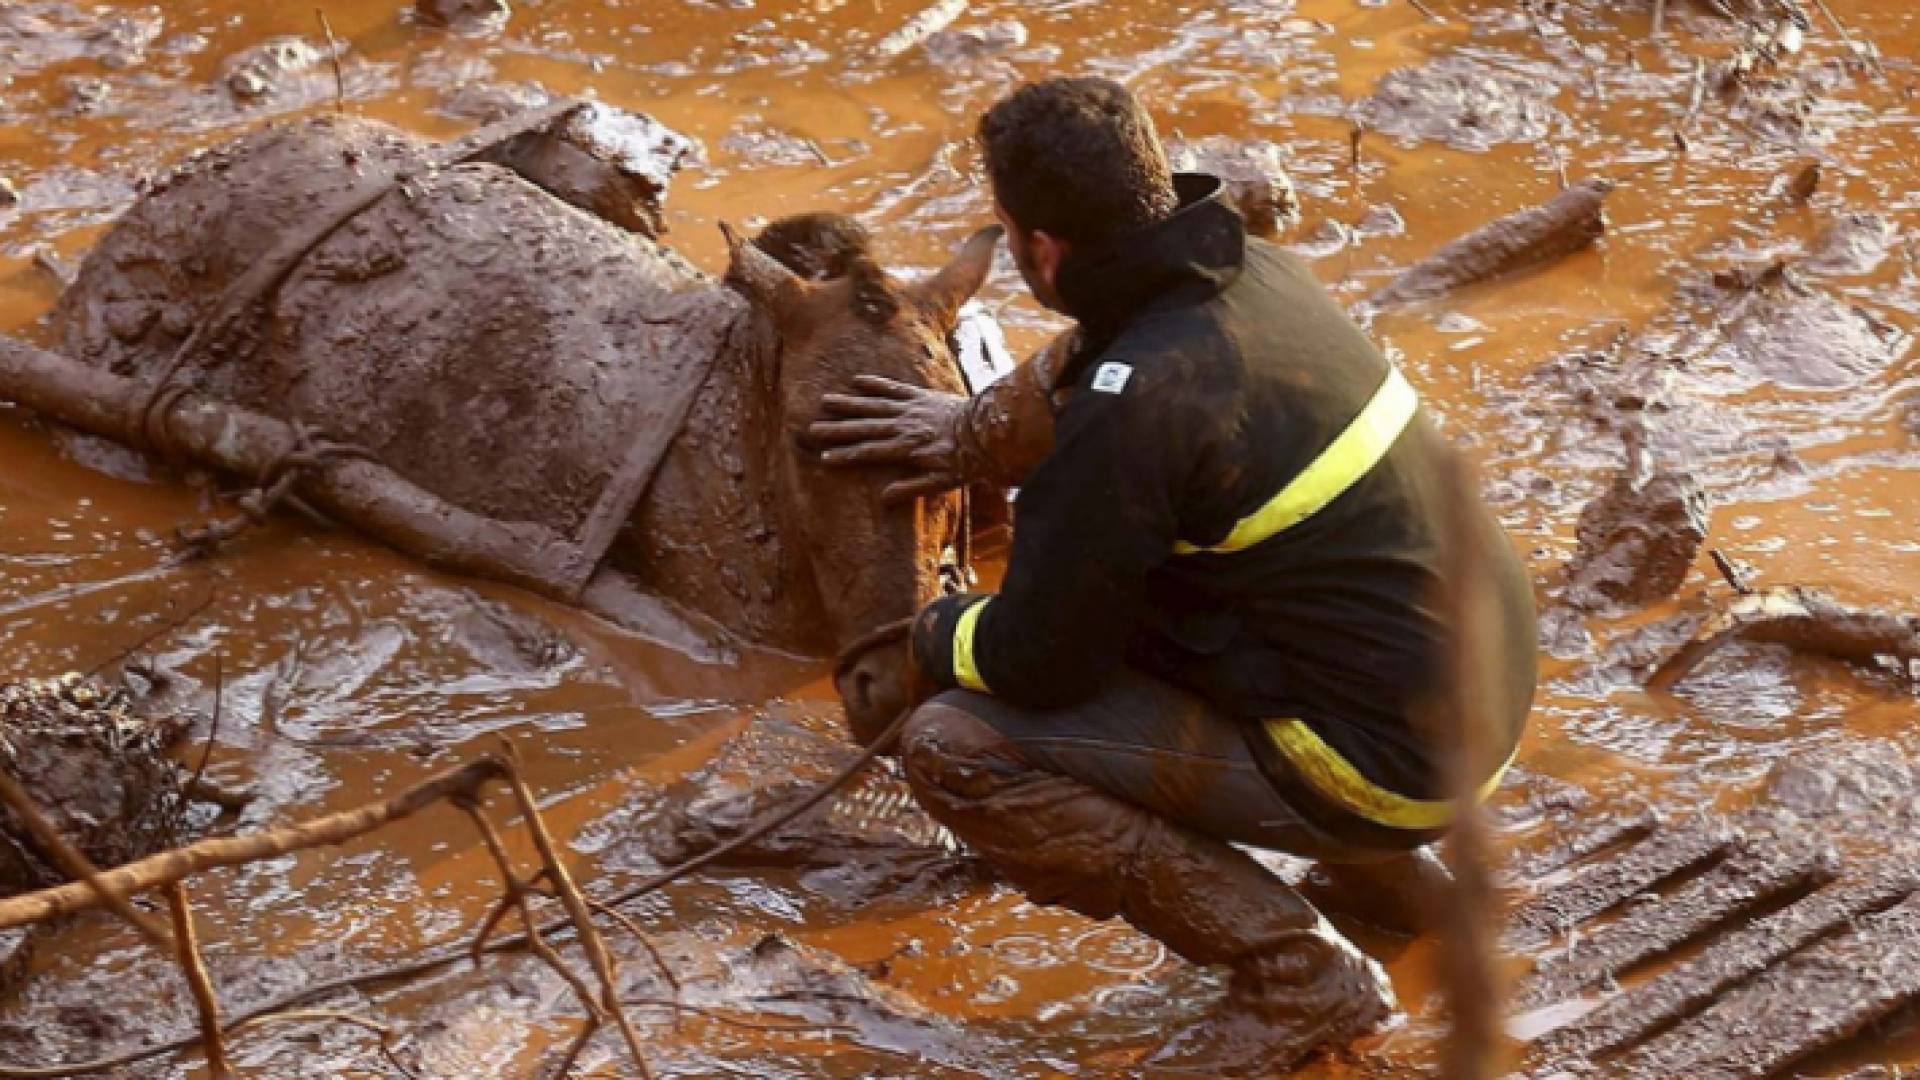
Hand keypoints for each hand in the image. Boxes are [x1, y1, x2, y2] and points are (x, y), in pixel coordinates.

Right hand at [808, 375, 968, 502]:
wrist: (989, 430)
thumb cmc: (966, 461)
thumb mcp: (942, 483)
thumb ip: (911, 488)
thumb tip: (883, 498)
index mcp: (907, 448)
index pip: (869, 453)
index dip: (846, 455)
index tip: (824, 457)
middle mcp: (904, 426)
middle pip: (864, 427)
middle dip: (837, 429)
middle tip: (813, 429)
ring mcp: (911, 408)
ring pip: (874, 405)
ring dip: (849, 403)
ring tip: (826, 401)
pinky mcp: (920, 395)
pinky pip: (893, 387)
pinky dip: (875, 383)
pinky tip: (857, 381)